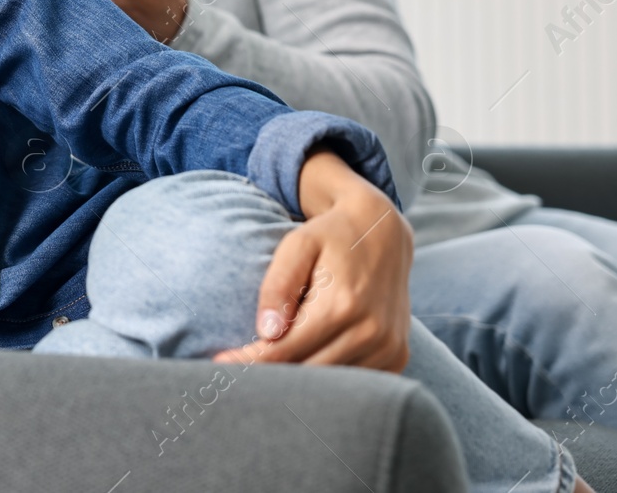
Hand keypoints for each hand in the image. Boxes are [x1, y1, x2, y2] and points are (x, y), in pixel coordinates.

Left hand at [212, 149, 413, 371]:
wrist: (383, 231)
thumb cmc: (329, 236)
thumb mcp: (296, 246)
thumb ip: (278, 286)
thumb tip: (265, 332)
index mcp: (342, 305)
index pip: (284, 351)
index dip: (249, 363)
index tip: (219, 365)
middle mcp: (371, 332)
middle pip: (306, 374)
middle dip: (268, 376)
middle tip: (235, 374)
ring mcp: (389, 348)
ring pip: (331, 385)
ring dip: (297, 382)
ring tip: (265, 372)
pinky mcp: (396, 356)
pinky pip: (354, 381)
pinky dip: (327, 379)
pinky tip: (302, 365)